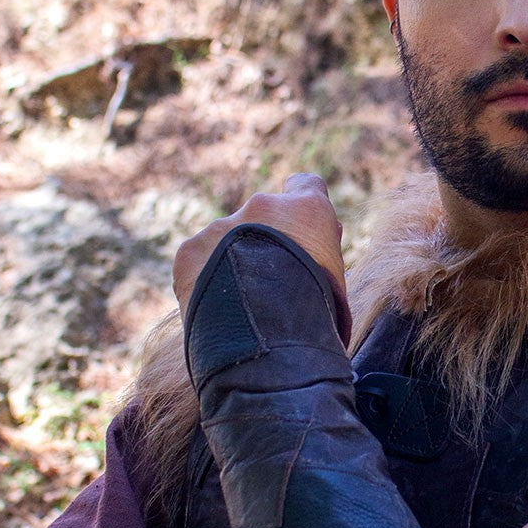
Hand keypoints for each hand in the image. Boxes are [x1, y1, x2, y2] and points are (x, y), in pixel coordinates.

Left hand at [173, 172, 344, 315]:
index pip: (306, 184)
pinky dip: (205, 280)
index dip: (300, 206)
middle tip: (267, 284)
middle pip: (262, 218)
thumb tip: (328, 233)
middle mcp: (263, 206)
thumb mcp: (336, 284)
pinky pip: (199, 262)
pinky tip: (216, 308)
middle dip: (263, 242)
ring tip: (241, 304)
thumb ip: (326, 253)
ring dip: (232, 263)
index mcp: (307, 210)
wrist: (268, 343)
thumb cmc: (316, 319)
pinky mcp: (191, 249)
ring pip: (227, 241)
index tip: (297, 227)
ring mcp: (223, 225)